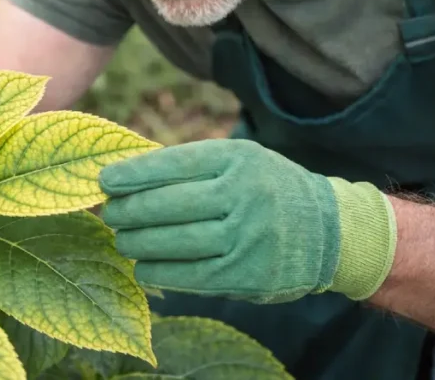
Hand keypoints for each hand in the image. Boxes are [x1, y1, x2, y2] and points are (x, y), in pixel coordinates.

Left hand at [98, 139, 396, 302]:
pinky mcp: (247, 274)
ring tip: (121, 239)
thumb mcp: (240, 160)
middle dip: (130, 210)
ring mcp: (246, 236)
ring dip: (138, 243)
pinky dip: (159, 271)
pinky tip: (143, 266)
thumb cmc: (267, 188)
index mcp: (238, 159)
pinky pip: (190, 275)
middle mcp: (243, 194)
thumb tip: (127, 175)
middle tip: (108, 213)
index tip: (104, 180)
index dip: (134, 173)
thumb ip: (191, 165)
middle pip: (169, 204)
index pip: (173, 164)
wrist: (330, 232)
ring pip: (175, 242)